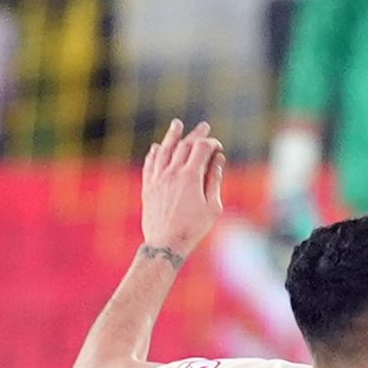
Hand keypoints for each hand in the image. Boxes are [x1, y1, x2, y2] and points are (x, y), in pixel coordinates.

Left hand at [141, 119, 224, 262]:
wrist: (166, 243)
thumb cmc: (194, 228)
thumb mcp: (213, 206)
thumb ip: (214, 180)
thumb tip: (218, 160)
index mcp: (191, 177)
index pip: (201, 149)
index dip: (211, 143)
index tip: (218, 147)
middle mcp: (172, 173)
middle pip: (184, 145)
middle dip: (196, 134)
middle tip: (203, 126)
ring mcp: (158, 179)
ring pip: (164, 150)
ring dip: (172, 136)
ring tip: (177, 124)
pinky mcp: (148, 187)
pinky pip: (150, 164)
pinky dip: (155, 153)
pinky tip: (157, 148)